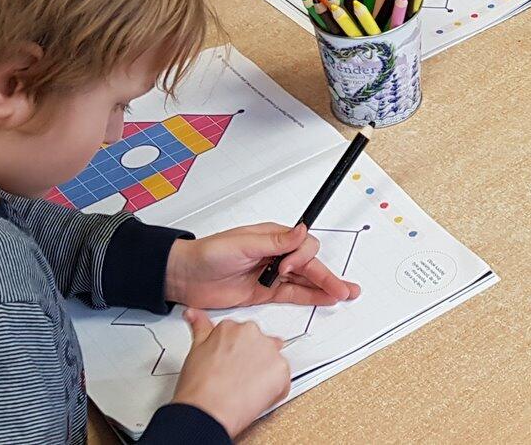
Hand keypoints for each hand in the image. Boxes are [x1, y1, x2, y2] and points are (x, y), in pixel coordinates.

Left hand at [165, 223, 361, 309]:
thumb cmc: (206, 255)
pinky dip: (310, 297)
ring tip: (345, 293)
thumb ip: (273, 241)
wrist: (184, 277)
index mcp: (272, 238)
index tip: (285, 268)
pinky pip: (293, 294)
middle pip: (309, 264)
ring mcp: (271, 275)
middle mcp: (275, 255)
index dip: (300, 258)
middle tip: (344, 288)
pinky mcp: (265, 292)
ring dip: (325, 287)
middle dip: (327, 276)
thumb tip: (300, 230)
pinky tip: (325, 299)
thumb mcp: (240, 244)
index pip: (302, 245)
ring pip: (305, 280)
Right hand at [171, 309, 289, 436]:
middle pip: (261, 345)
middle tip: (238, 376)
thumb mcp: (195, 350)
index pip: (243, 334)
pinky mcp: (282, 371)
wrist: (207, 411)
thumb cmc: (199, 386)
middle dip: (253, 360)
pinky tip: (255, 397)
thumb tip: (193, 313)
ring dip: (264, 373)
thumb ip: (200, 328)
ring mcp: (270, 351)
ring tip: (245, 388)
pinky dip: (274, 390)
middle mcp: (254, 334)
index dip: (238, 352)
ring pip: (273, 361)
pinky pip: (283, 380)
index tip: (233, 362)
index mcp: (233, 327)